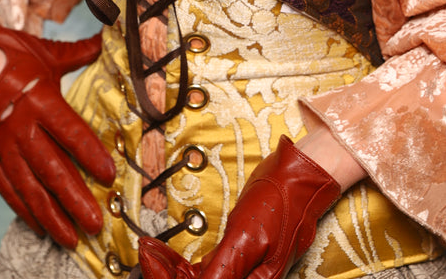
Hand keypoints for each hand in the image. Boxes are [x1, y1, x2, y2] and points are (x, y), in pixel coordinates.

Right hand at [0, 6, 114, 247]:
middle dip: (75, 199)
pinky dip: (22, 208)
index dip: (90, 155)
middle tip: (95, 223)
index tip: (109, 175)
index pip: (70, 133)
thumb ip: (79, 53)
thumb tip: (107, 39)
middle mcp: (21, 127)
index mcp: (40, 99)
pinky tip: (39, 224)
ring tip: (71, 236)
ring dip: (51, 213)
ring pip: (28, 186)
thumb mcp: (46, 52)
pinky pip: (6, 187)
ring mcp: (2, 144)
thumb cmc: (10, 53)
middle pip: (51, 169)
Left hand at [138, 136, 339, 278]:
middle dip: (166, 277)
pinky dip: (180, 265)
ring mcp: (239, 271)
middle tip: (146, 253)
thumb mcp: (246, 237)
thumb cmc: (279, 202)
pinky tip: (163, 253)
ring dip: (169, 271)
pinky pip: (204, 271)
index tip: (146, 259)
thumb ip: (221, 271)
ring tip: (150, 251)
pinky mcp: (236, 258)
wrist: (299, 176)